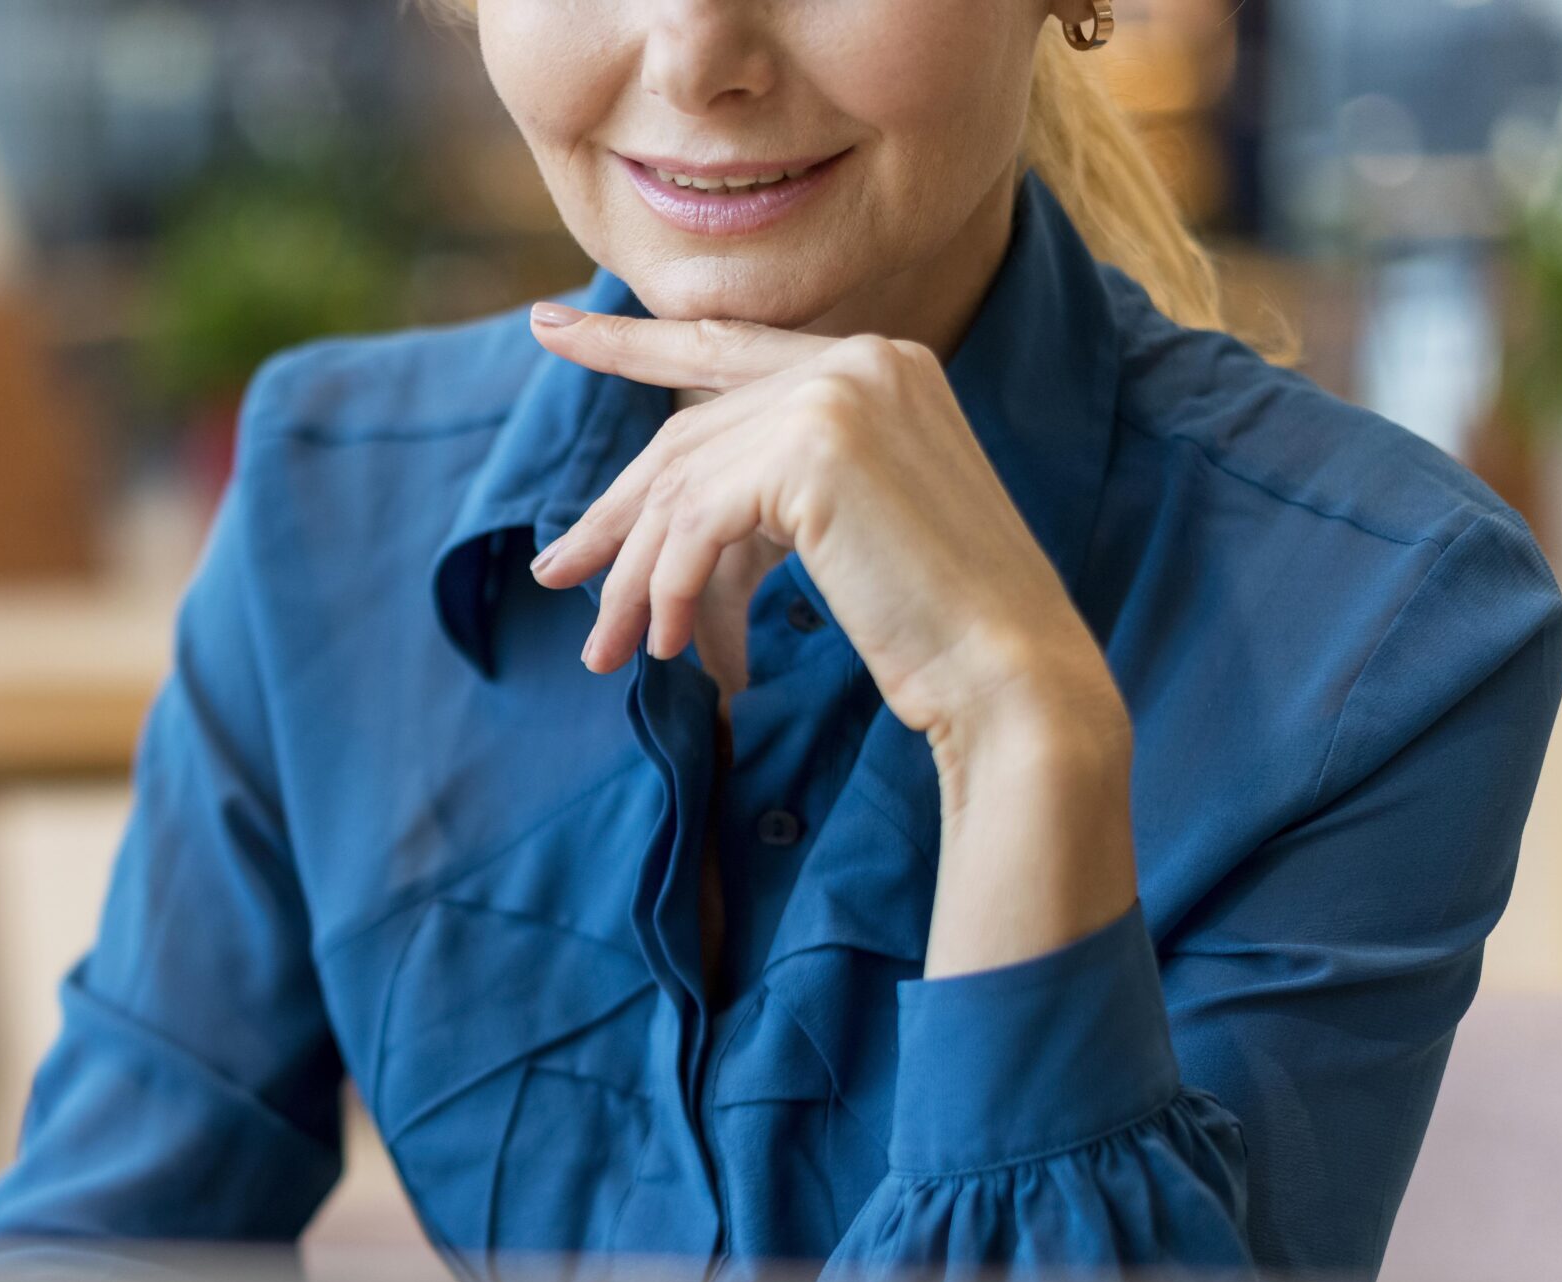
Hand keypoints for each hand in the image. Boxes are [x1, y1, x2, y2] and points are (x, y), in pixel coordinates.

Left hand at [524, 301, 1137, 976]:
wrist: (1010, 673)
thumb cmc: (934, 627)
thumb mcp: (837, 535)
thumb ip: (760, 500)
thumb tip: (647, 530)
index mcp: (877, 365)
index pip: (721, 348)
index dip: (627, 342)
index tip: (550, 328)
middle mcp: (861, 358)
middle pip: (686, 437)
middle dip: (613, 519)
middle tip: (554, 576)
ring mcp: (842, 390)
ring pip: (680, 485)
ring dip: (634, 576)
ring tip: (610, 649)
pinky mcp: (817, 445)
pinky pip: (695, 520)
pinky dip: (670, 587)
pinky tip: (673, 645)